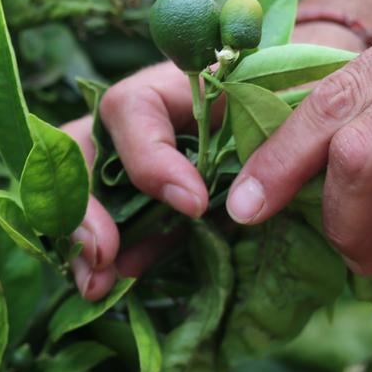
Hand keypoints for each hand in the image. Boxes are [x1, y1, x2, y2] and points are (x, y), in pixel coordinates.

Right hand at [63, 21, 366, 298]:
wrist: (294, 119)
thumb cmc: (284, 100)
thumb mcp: (278, 106)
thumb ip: (261, 138)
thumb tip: (233, 197)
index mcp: (166, 85)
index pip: (130, 110)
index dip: (150, 159)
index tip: (194, 204)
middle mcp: (131, 122)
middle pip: (79, 154)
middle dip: (84, 209)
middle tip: (104, 255)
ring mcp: (123, 164)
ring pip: (77, 194)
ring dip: (82, 243)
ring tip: (97, 284)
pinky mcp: (135, 204)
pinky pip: (103, 228)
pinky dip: (102, 259)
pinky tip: (107, 286)